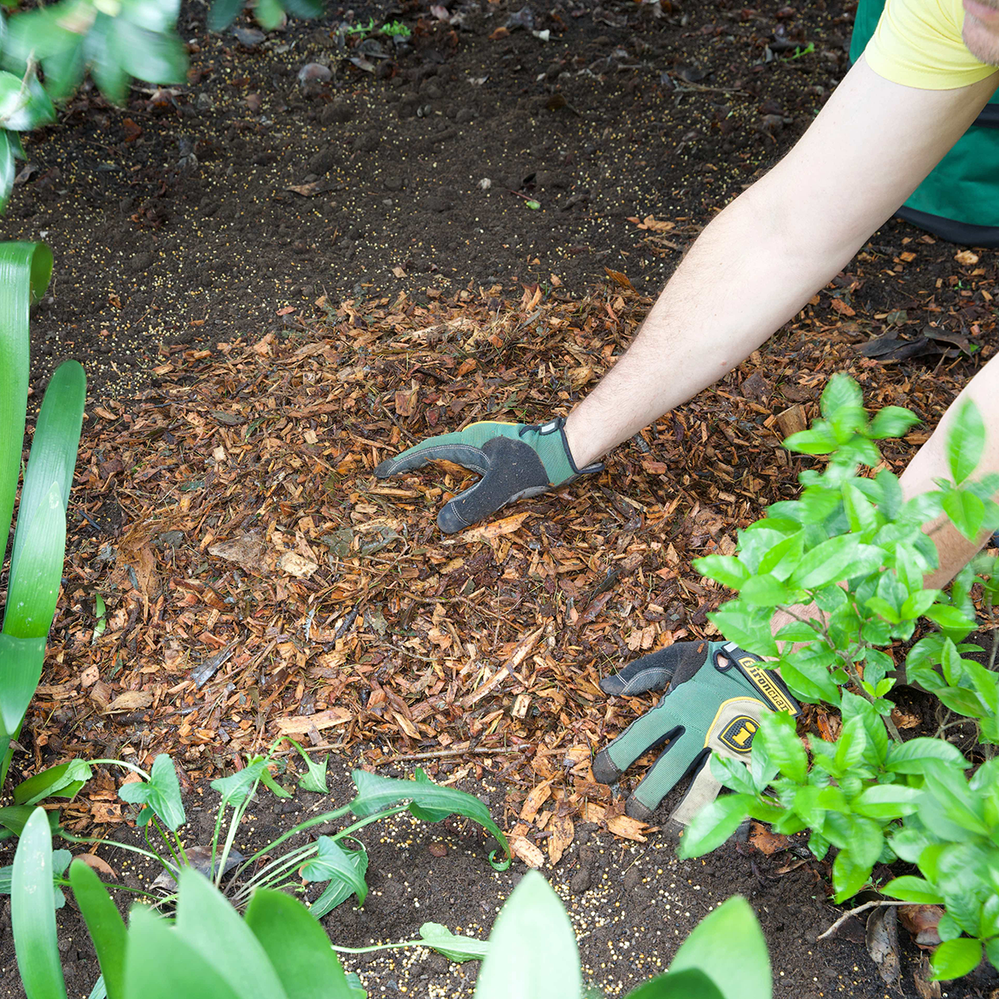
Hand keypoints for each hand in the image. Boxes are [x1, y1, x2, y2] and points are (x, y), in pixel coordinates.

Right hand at [374, 417, 602, 532]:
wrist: (568, 451)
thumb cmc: (536, 465)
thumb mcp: (500, 488)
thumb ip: (471, 505)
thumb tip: (440, 524)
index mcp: (469, 442)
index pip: (426, 452)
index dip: (402, 464)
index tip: (380, 473)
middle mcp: (474, 440)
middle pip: (436, 454)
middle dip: (414, 468)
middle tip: (392, 481)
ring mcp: (487, 446)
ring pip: (453, 461)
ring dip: (436, 474)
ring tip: (418, 489)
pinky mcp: (500, 455)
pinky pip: (469, 468)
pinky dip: (456, 480)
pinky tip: (457, 492)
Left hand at [593, 640, 798, 830]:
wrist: (776, 662)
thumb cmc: (720, 661)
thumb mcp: (678, 656)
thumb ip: (641, 672)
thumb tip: (605, 686)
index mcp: (679, 705)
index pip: (641, 736)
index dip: (617, 757)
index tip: (601, 775)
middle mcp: (702, 730)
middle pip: (669, 770)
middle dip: (648, 795)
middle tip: (633, 811)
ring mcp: (730, 746)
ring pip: (705, 789)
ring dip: (687, 813)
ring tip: (672, 832)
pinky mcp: (756, 758)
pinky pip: (743, 792)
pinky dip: (733, 816)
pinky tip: (721, 835)